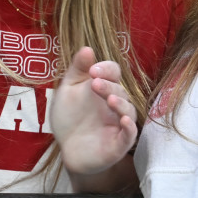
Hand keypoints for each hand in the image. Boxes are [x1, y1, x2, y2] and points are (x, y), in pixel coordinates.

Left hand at [51, 47, 138, 177]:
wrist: (68, 149)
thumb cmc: (70, 118)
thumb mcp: (68, 90)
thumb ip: (78, 70)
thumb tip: (87, 48)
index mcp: (105, 87)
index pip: (114, 73)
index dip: (106, 69)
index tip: (93, 70)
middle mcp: (116, 103)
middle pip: (120, 91)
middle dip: (109, 86)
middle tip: (95, 84)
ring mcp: (119, 123)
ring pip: (128, 111)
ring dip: (121, 104)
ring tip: (109, 100)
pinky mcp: (119, 143)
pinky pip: (130, 134)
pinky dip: (129, 128)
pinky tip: (123, 121)